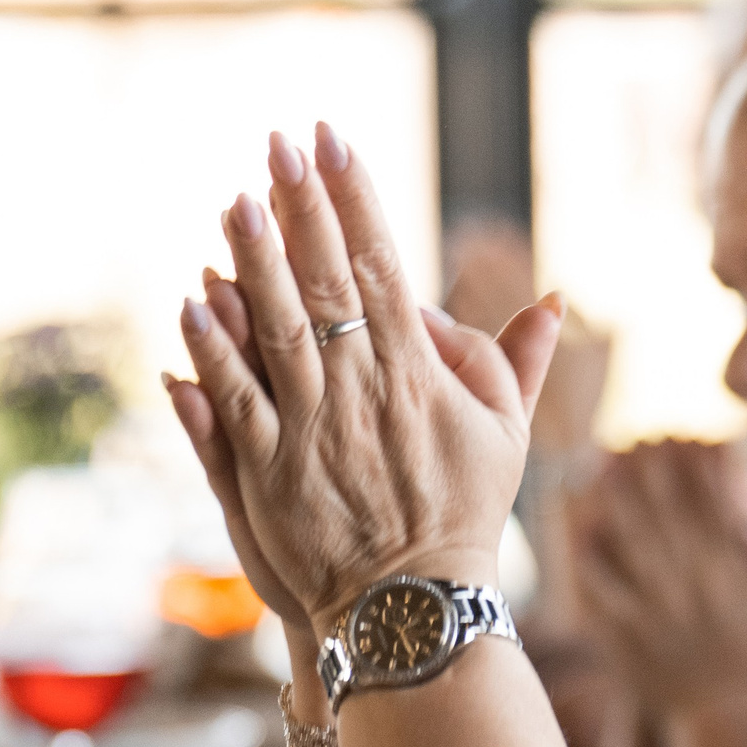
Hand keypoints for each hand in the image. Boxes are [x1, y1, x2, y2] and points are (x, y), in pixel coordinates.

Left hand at [165, 126, 562, 635]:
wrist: (415, 607)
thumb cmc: (464, 517)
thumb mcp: (507, 435)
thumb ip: (519, 360)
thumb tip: (554, 297)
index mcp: (416, 370)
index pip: (380, 262)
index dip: (353, 197)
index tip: (332, 139)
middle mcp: (361, 388)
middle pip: (324, 280)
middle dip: (301, 205)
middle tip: (277, 141)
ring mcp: (312, 429)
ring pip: (277, 330)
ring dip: (253, 262)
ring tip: (234, 200)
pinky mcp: (270, 472)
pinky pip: (236, 401)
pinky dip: (214, 352)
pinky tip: (192, 302)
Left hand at [566, 439, 746, 716]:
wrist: (726, 716)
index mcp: (731, 569)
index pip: (709, 495)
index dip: (696, 458)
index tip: (689, 434)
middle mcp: (688, 582)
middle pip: (661, 504)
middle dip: (651, 462)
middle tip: (644, 436)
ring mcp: (650, 607)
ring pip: (623, 535)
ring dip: (613, 492)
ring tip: (606, 460)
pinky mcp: (622, 631)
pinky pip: (596, 581)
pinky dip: (587, 549)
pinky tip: (582, 522)